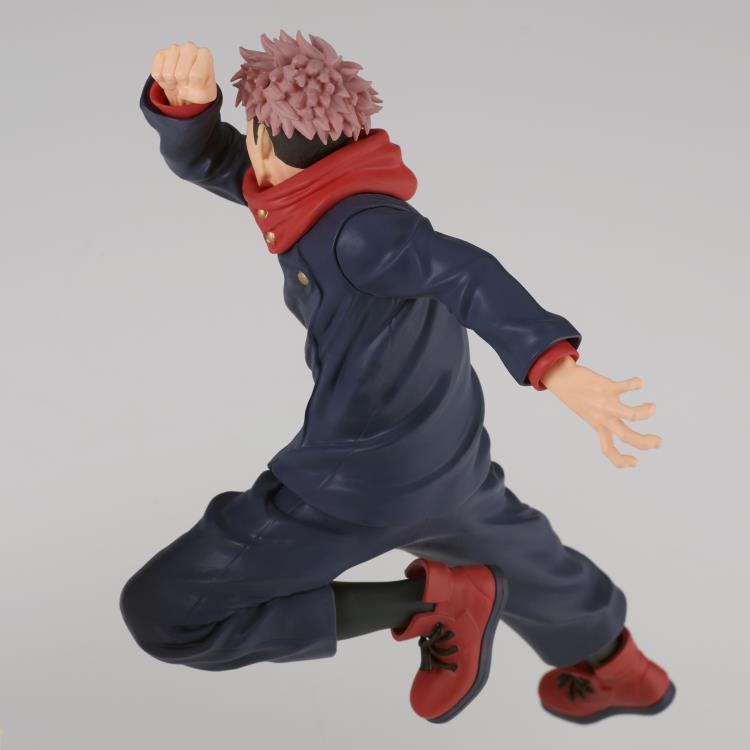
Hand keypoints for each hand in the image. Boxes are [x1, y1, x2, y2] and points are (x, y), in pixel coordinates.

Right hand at [151, 42, 216, 106]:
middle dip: (183, 83)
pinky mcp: (160, 54)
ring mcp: (174, 48)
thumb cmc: (199, 88)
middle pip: (181, 75)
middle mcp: (190, 47)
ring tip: (179, 80)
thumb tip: (182, 86)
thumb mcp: (207, 94)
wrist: (188, 85)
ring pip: (168, 75)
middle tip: (187, 81)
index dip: (195, 86)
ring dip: (173, 83)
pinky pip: (157, 74)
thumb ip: (202, 92)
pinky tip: (171, 76)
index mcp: (205, 54)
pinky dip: (163, 81)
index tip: (198, 83)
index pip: (196, 76)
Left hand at [541, 356, 662, 468]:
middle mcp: (602, 417)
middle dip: (645, 442)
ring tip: (653, 408)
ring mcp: (605, 403)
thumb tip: (618, 424)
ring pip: (629, 414)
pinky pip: (624, 386)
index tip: (636, 462)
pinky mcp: (605, 387)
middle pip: (626, 436)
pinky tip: (639, 383)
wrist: (560, 378)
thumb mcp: (589, 413)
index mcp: (598, 426)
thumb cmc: (577, 396)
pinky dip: (635, 384)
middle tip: (660, 442)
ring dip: (643, 413)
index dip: (621, 461)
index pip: (608, 450)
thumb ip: (604, 420)